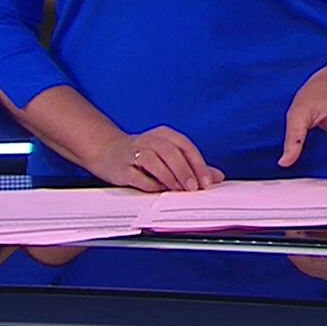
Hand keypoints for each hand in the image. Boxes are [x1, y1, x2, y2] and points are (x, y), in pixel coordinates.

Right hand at [92, 125, 223, 191]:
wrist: (108, 151)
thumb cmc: (144, 155)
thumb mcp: (169, 156)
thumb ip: (192, 165)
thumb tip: (218, 177)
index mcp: (164, 135)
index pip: (186, 146)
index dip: (198, 164)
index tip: (207, 182)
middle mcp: (149, 140)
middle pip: (171, 153)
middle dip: (185, 171)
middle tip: (194, 188)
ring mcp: (134, 152)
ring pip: (154, 162)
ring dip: (169, 177)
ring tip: (179, 190)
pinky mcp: (122, 167)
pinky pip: (138, 176)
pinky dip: (150, 184)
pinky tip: (159, 190)